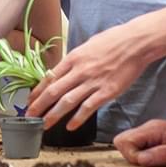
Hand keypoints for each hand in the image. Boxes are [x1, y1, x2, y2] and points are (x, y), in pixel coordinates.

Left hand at [24, 26, 151, 129]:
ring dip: (53, 115)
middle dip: (39, 105)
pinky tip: (70, 126)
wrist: (136, 43)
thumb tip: (65, 69)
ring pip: (67, 102)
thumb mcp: (88, 45)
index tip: (29, 100)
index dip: (38, 91)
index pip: (50, 77)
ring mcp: (92, 82)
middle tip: (29, 116)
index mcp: (73, 58)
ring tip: (44, 124)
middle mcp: (79, 71)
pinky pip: (88, 108)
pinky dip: (77, 118)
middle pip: (53, 91)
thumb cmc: (114, 40)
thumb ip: (76, 59)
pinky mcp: (106, 92)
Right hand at [112, 118, 165, 166]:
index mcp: (151, 129)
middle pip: (120, 140)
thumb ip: (158, 155)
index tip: (144, 162)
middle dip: (129, 154)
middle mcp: (146, 129)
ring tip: (151, 159)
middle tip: (145, 161)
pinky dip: (139, 154)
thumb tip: (140, 160)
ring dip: (134, 155)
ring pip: (126, 144)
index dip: (132, 155)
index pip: (125, 141)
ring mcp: (147, 133)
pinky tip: (152, 157)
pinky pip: (135, 146)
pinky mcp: (149, 138)